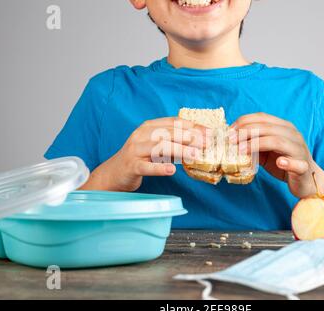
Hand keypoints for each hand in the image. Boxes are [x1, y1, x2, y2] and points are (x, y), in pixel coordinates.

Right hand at [81, 117, 205, 191]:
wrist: (113, 174)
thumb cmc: (139, 159)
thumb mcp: (156, 146)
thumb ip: (173, 142)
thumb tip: (198, 142)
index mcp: (149, 127)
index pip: (174, 123)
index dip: (193, 127)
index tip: (210, 133)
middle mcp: (141, 135)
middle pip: (168, 133)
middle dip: (189, 137)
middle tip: (206, 143)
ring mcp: (135, 150)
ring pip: (159, 147)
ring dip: (179, 150)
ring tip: (195, 155)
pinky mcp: (131, 166)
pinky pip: (146, 167)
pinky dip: (159, 168)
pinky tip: (171, 170)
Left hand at [232, 112, 321, 197]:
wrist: (306, 181)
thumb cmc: (284, 163)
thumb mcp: (265, 151)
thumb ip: (253, 144)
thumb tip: (231, 140)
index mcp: (284, 128)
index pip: (262, 118)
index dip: (244, 121)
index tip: (229, 131)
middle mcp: (293, 135)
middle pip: (268, 128)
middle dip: (247, 132)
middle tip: (231, 140)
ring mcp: (299, 150)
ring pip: (278, 142)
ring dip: (257, 144)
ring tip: (242, 150)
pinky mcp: (303, 167)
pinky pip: (297, 163)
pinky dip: (288, 162)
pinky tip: (280, 162)